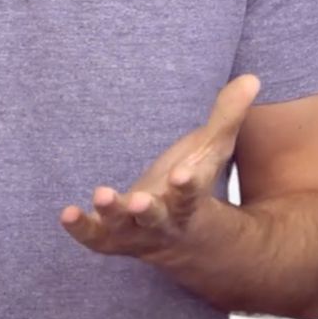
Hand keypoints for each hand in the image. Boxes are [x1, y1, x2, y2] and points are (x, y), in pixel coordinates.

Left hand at [59, 74, 259, 259]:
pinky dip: (81, 228)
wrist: (187, 240)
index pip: (192, 194)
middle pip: (157, 219)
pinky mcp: (113, 236)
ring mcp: (136, 231)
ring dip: (110, 214)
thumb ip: (227, 116)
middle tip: (138, 200)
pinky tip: (66, 213)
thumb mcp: (213, 150)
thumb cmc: (194, 183)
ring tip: (100, 194)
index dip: (188, 185)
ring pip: (122, 230)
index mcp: (190, 202)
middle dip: (148, 210)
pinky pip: (95, 238)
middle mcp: (164, 222)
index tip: (184, 173)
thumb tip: (251, 78)